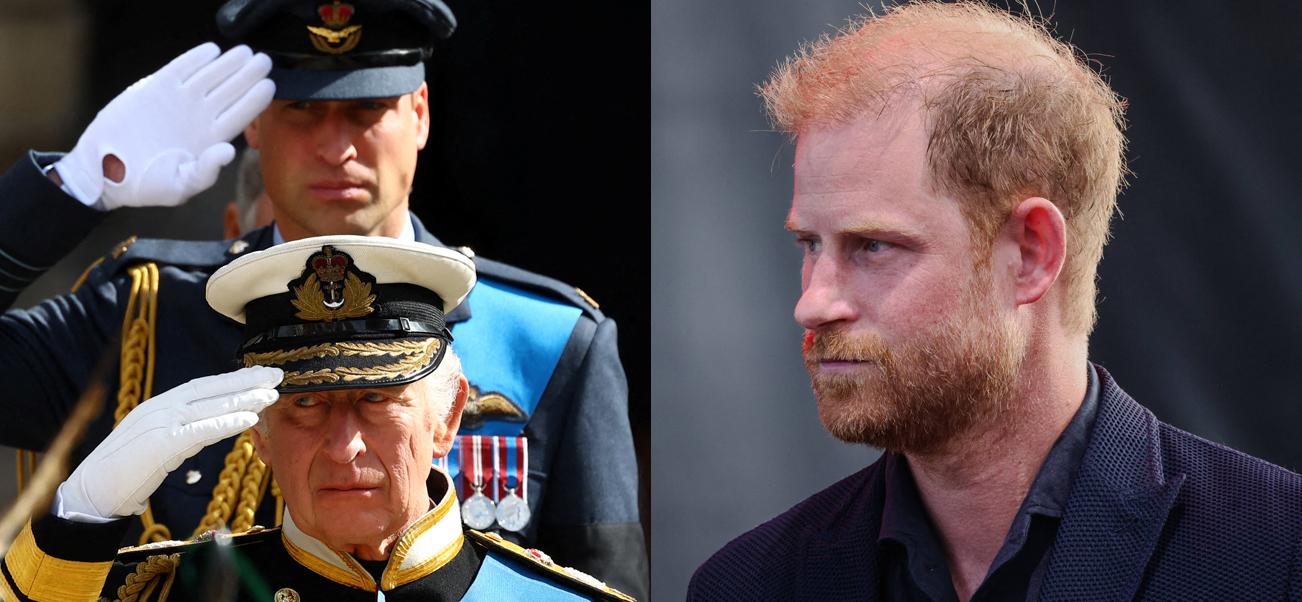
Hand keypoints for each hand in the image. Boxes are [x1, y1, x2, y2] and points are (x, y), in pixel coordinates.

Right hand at [53, 43, 274, 209]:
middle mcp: (199, 117)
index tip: (270, 85)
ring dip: (228, 63)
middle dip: (248, 76)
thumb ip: (206, 172)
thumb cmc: (146, 185)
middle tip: (264, 61)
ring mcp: (179, 101)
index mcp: (210, 139)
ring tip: (245, 52)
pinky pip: (180, 69)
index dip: (255, 100)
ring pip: (210, 76)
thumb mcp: (180, 186)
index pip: (240, 115)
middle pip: (230, 91)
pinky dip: (195, 59)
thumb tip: (228, 151)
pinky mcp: (156, 88)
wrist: (106, 170)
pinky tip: (212, 50)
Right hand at [57, 366, 281, 521]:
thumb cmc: (127, 472)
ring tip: (271, 394)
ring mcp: (160, 423)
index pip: (204, 387)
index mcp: (161, 405)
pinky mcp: (160, 443)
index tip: (261, 374)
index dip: (234, 380)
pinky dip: (225, 423)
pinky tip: (248, 420)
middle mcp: (161, 407)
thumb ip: (184, 433)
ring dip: (244, 399)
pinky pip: (199, 431)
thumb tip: (210, 429)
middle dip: (246, 381)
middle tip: (277, 373)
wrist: (92, 492)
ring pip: (210, 406)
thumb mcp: (160, 445)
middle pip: (211, 389)